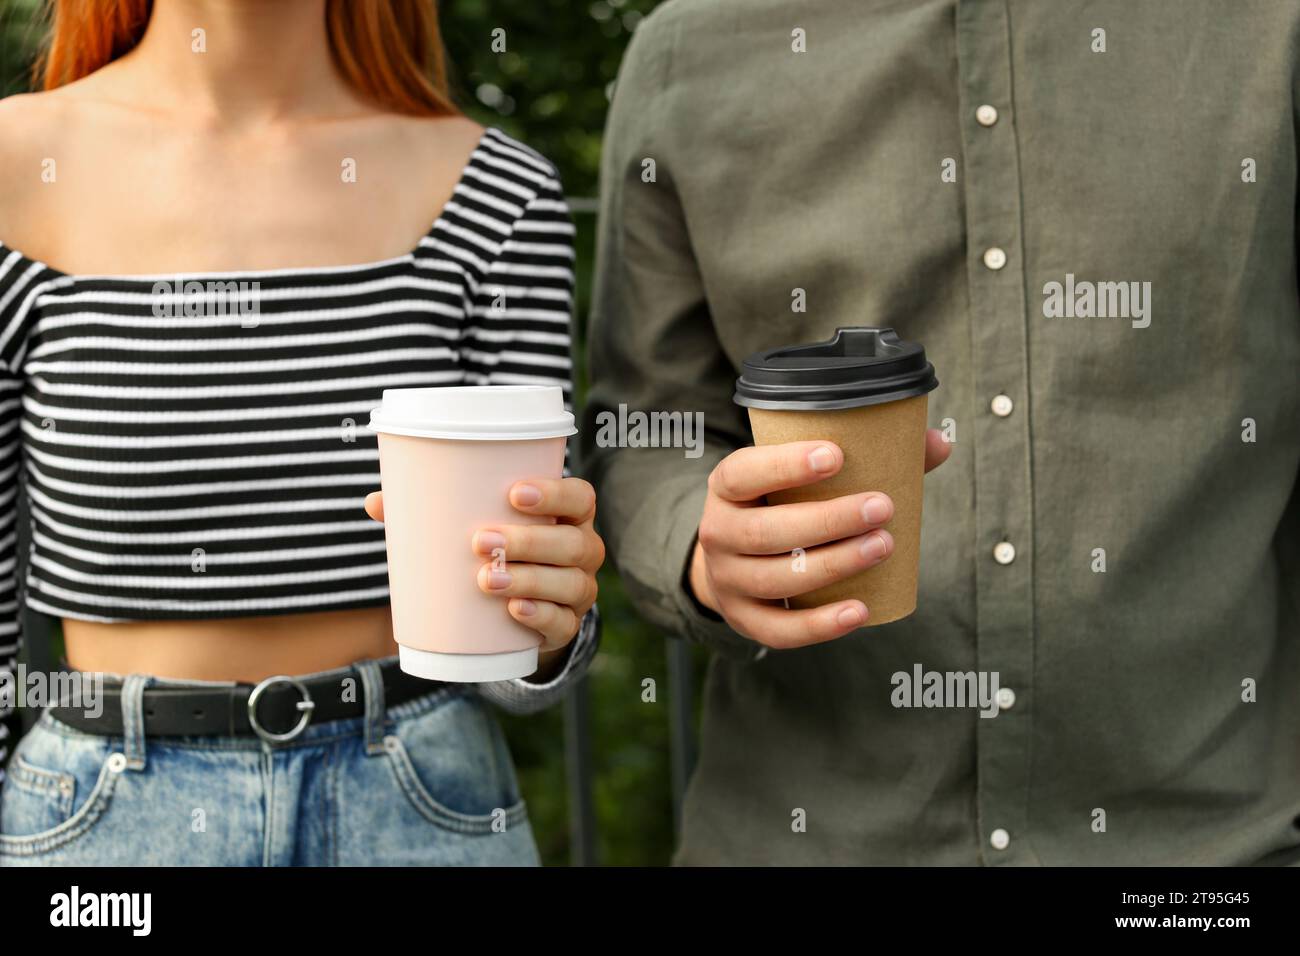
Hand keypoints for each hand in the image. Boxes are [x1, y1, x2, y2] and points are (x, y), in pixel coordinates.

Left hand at [365, 477, 603, 674]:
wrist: (516, 614)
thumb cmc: (497, 552)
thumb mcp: (475, 529)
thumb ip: (432, 513)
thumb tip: (376, 502)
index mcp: (568, 516)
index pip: (580, 497)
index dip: (556, 492)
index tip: (513, 493)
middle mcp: (582, 550)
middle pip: (573, 542)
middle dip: (529, 541)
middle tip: (480, 542)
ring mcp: (579, 590)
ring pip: (569, 583)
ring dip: (529, 580)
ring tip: (486, 580)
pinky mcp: (568, 626)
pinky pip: (564, 623)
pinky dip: (540, 616)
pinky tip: (514, 611)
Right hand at [688, 429, 950, 649]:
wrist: (734, 559)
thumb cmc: (782, 504)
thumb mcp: (800, 475)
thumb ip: (867, 454)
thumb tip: (940, 443)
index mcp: (726, 486)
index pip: (744, 472)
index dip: (785, 465)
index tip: (837, 455)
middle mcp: (717, 532)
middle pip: (766, 532)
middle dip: (828, 521)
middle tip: (882, 507)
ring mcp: (727, 581)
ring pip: (778, 579)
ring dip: (834, 565)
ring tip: (883, 546)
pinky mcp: (745, 620)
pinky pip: (780, 629)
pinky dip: (820, 624)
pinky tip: (860, 610)